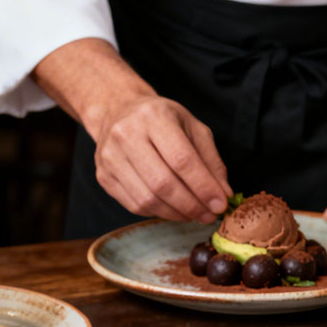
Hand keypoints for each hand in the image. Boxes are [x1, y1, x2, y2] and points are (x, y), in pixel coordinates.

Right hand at [31, 38, 231, 221]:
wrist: (117, 111)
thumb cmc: (160, 119)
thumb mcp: (192, 127)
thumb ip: (211, 160)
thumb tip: (223, 195)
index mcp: (153, 116)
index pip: (182, 159)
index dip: (203, 186)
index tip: (220, 203)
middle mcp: (126, 134)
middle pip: (163, 183)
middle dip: (192, 205)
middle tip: (209, 215)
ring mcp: (110, 157)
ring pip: (147, 199)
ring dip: (176, 213)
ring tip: (194, 214)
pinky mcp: (103, 176)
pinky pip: (134, 205)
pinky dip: (158, 212)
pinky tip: (173, 209)